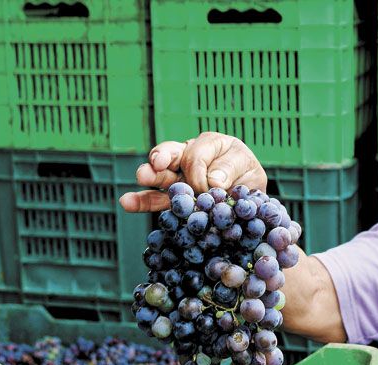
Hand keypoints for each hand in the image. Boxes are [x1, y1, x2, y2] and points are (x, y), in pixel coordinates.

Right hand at [119, 132, 267, 211]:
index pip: (198, 154)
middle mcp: (192, 155)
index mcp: (213, 144)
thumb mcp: (250, 172)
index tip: (208, 189)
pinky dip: (140, 200)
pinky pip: (154, 197)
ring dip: (149, 174)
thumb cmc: (250, 182)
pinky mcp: (172, 197)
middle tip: (158, 163)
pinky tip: (126, 202)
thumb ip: (232, 170)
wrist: (250, 206)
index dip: (199, 173)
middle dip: (164, 157)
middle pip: (173, 153)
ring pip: (160, 172)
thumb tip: (212, 180)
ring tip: (142, 177)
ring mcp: (179, 176)